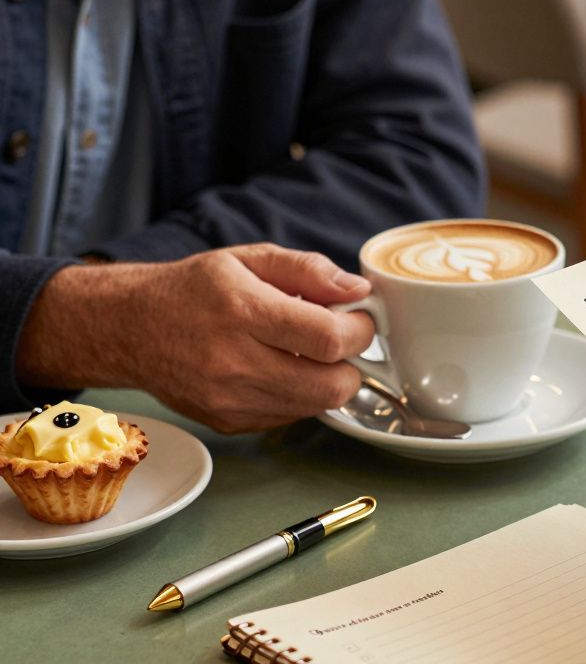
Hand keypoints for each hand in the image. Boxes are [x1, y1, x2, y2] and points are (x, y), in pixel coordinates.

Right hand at [17, 244, 374, 432]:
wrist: (130, 328)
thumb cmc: (193, 290)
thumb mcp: (249, 259)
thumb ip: (309, 270)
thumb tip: (357, 290)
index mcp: (243, 312)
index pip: (327, 339)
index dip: (359, 331)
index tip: (360, 319)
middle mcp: (234, 362)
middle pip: (330, 385)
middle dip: (353, 364)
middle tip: (344, 342)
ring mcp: (229, 399)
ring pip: (315, 406)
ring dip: (329, 381)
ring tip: (312, 354)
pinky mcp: (228, 422)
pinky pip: (289, 417)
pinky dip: (300, 396)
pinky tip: (284, 371)